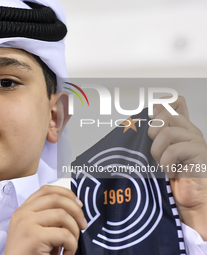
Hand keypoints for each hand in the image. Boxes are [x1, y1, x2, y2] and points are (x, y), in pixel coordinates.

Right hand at [4, 185, 86, 254]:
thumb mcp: (36, 231)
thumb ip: (48, 217)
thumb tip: (74, 210)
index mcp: (23, 210)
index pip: (46, 190)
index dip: (66, 194)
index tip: (78, 205)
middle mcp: (23, 213)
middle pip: (56, 198)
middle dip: (76, 211)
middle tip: (82, 225)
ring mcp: (27, 223)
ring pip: (62, 215)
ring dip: (74, 231)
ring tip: (71, 244)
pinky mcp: (34, 236)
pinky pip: (64, 234)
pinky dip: (72, 245)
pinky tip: (67, 253)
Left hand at [148, 96, 206, 239]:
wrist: (188, 201)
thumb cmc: (170, 178)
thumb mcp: (156, 153)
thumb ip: (154, 135)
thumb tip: (148, 113)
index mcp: (179, 129)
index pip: (176, 102)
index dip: (161, 104)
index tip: (151, 115)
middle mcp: (189, 130)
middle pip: (167, 114)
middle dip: (153, 132)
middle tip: (156, 151)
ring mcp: (196, 140)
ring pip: (167, 132)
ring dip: (157, 151)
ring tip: (162, 164)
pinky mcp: (199, 152)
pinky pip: (174, 149)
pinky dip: (166, 162)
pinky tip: (170, 171)